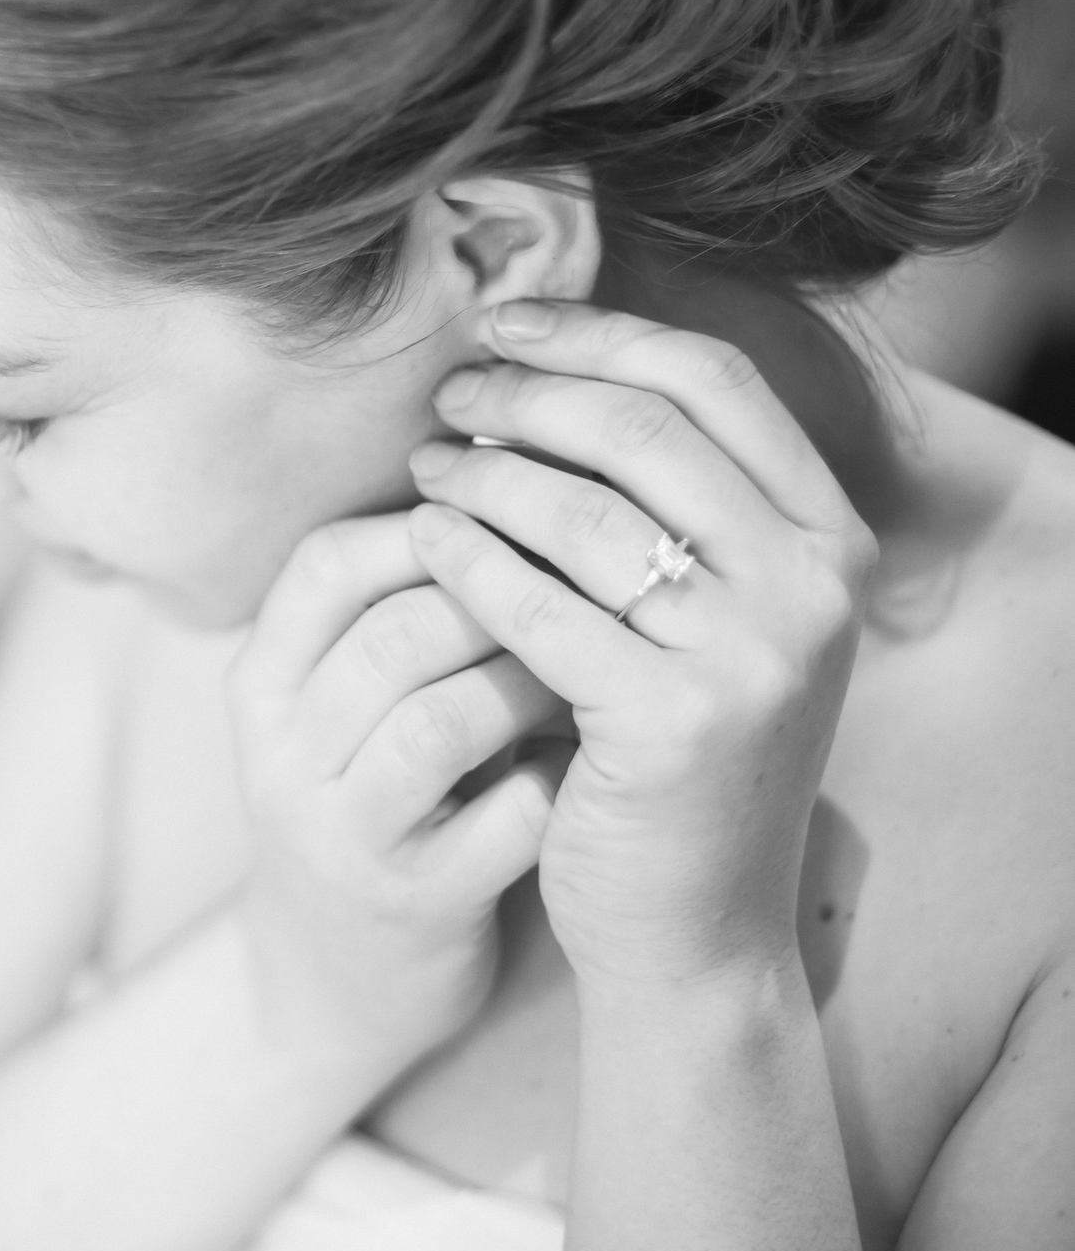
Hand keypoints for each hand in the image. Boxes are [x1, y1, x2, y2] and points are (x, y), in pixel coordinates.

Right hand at [225, 512, 568, 1070]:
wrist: (332, 985)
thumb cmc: (372, 800)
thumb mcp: (342, 701)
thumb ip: (395, 604)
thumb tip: (518, 467)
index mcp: (259, 684)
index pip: (326, 562)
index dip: (431, 520)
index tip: (524, 509)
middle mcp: (280, 755)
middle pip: (396, 631)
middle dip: (510, 593)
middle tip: (596, 575)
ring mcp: (341, 835)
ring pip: (444, 720)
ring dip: (539, 679)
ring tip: (603, 660)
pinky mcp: (412, 907)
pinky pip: (504, 822)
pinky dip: (563, 778)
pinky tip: (600, 757)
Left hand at [408, 299, 878, 992]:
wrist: (692, 927)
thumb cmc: (674, 755)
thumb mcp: (709, 615)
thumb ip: (666, 500)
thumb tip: (542, 363)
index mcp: (831, 537)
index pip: (715, 380)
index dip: (600, 333)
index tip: (505, 323)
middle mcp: (812, 586)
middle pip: (644, 427)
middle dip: (527, 395)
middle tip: (447, 396)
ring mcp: (751, 655)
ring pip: (582, 510)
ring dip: (482, 471)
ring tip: (423, 466)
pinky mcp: (672, 721)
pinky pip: (537, 606)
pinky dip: (465, 558)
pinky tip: (419, 538)